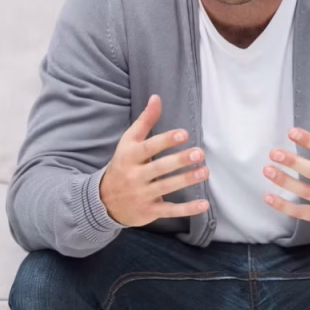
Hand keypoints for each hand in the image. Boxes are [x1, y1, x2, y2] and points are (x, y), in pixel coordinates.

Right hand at [100, 94, 209, 226]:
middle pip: (159, 167)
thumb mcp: (128, 142)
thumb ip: (145, 121)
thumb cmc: (123, 165)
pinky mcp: (149, 211)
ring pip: (167, 187)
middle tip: (199, 153)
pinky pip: (170, 211)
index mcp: (129, 156)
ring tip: (205, 171)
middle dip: (180, 160)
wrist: (104, 201)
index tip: (183, 134)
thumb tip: (157, 97)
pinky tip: (204, 204)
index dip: (165, 140)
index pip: (148, 147)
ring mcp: (142, 195)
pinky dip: (187, 209)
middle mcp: (135, 176)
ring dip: (187, 180)